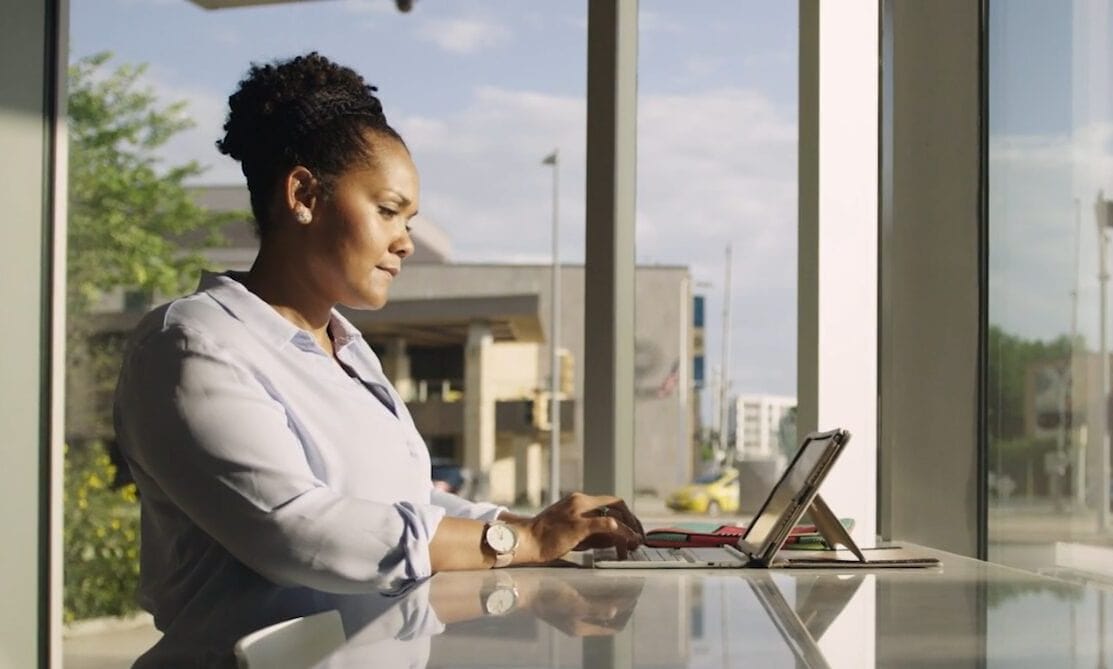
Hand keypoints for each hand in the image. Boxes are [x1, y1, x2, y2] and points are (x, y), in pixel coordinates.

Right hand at [510, 493, 643, 563]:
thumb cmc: (546, 539)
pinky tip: (629, 541)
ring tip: (635, 543)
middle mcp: (580, 500)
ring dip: (629, 529)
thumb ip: (593, 532)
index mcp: (578, 500)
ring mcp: (578, 511)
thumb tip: (616, 538)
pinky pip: (606, 524)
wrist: (525, 541)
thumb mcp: (572, 531)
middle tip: (639, 537)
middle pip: (617, 504)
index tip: (633, 529)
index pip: (610, 501)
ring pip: (614, 514)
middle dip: (632, 520)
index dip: (626, 515)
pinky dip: (622, 531)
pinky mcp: (577, 524)